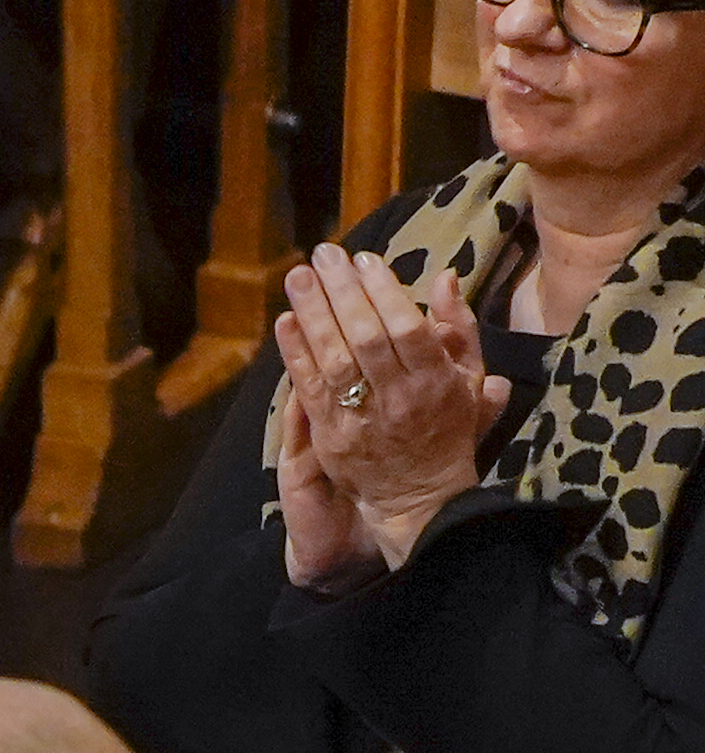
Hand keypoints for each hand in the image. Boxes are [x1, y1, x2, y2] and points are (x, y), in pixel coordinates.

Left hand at [270, 245, 507, 567]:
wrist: (419, 498)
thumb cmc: (448, 429)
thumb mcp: (469, 379)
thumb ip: (459, 328)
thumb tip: (444, 277)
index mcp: (436, 381)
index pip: (407, 327)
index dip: (384, 292)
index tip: (365, 259)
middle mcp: (398, 398)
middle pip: (365, 337)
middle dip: (342, 292)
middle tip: (324, 254)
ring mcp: (360, 419)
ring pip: (333, 359)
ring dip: (312, 314)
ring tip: (297, 275)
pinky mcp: (329, 437)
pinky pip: (308, 389)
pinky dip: (295, 354)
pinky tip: (284, 320)